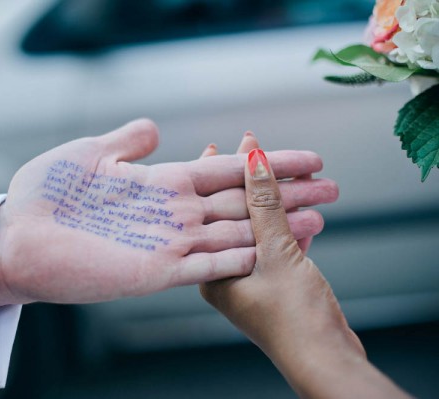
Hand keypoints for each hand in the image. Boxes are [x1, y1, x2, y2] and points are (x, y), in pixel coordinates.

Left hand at [0, 120, 336, 304]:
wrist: (14, 238)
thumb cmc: (45, 194)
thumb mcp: (90, 153)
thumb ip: (129, 142)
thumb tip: (157, 128)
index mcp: (161, 182)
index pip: (227, 170)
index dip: (267, 163)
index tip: (308, 159)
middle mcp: (171, 212)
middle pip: (241, 202)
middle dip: (288, 196)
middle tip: (331, 191)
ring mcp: (166, 243)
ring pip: (233, 234)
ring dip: (276, 229)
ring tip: (318, 222)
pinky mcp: (154, 272)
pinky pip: (206, 266)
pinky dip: (239, 259)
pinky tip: (270, 253)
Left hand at [200, 141, 410, 398]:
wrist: (325, 360)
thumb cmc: (293, 320)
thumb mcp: (277, 253)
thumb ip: (265, 205)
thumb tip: (254, 159)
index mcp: (209, 269)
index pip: (207, 209)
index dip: (216, 174)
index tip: (221, 147)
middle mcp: (222, 273)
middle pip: (235, 215)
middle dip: (256, 184)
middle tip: (263, 152)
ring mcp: (248, 280)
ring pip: (261, 229)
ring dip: (281, 204)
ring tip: (296, 176)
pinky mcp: (272, 285)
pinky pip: (277, 247)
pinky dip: (291, 229)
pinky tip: (303, 212)